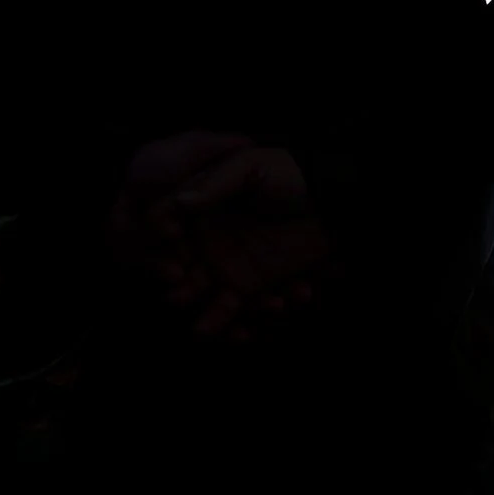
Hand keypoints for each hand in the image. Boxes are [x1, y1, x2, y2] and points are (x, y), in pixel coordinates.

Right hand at [108, 132, 328, 341]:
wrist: (333, 202)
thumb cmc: (292, 174)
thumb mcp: (253, 166)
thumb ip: (216, 183)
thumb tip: (180, 200)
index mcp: (201, 206)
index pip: (166, 228)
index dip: (160, 245)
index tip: (170, 259)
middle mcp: (206, 239)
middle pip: (179, 270)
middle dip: (179, 288)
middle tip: (180, 296)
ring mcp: (226, 265)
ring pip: (204, 298)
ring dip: (207, 314)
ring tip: (205, 327)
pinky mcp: (250, 286)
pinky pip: (235, 311)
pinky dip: (237, 323)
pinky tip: (264, 310)